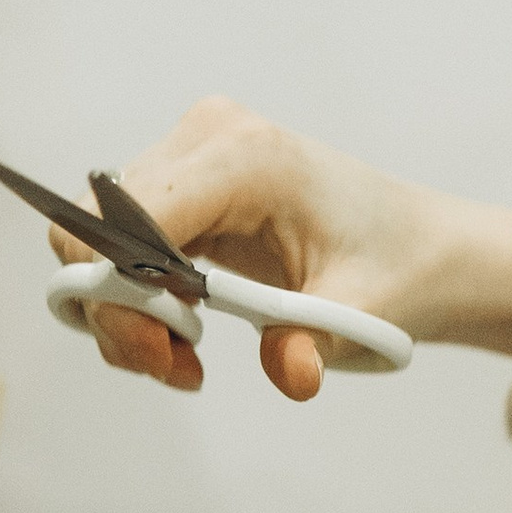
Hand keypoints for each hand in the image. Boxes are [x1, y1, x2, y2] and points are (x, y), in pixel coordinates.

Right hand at [45, 97, 511, 398]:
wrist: (418, 249)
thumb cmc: (393, 272)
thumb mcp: (359, 316)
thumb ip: (312, 343)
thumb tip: (292, 373)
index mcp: (244, 157)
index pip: (122, 216)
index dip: (117, 293)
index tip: (164, 352)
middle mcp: (205, 139)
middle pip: (93, 231)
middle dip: (117, 314)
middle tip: (173, 366)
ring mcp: (189, 156)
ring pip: (96, 244)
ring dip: (124, 317)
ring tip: (184, 360)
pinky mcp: (182, 185)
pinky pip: (118, 247)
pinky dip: (135, 303)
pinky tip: (183, 336)